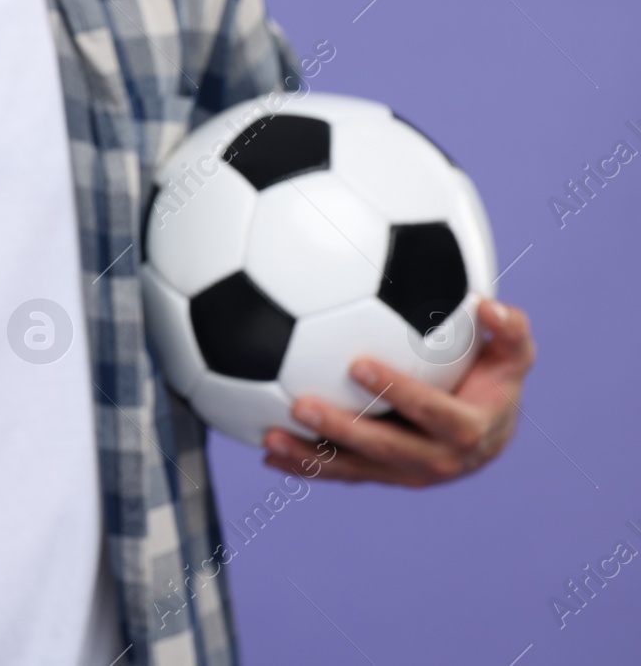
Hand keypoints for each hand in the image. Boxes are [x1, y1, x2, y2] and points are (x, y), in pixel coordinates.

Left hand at [261, 297, 535, 485]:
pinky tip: (267, 452)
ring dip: (310, 457)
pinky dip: (305, 466)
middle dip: (341, 430)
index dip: (397, 392)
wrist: (489, 433)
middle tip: (298, 404)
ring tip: (269, 437)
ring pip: (354, 469)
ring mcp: (406, 474)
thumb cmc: (496, 379)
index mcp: (467, 430)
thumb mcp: (513, 355)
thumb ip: (510, 330)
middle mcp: (437, 461)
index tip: (357, 365)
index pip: (430, 412)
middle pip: (384, 448)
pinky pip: (340, 474)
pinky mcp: (381, 476)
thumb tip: (487, 305)